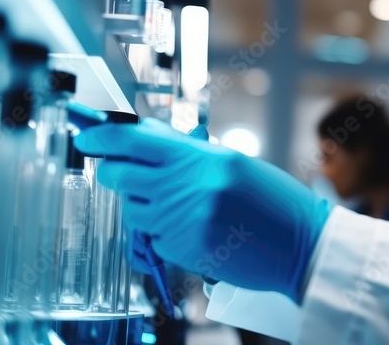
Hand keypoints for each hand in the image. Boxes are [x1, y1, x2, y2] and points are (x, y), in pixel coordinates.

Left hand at [73, 118, 330, 301]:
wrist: (301, 244)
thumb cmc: (273, 202)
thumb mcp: (232, 164)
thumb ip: (187, 152)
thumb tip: (143, 137)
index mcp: (202, 158)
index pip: (133, 140)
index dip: (100, 137)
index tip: (86, 137)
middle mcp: (189, 187)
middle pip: (118, 176)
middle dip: (114, 174)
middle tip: (121, 172)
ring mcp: (183, 221)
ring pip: (133, 211)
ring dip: (143, 207)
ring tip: (176, 207)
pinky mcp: (183, 250)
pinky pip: (152, 239)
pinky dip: (163, 235)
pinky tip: (192, 230)